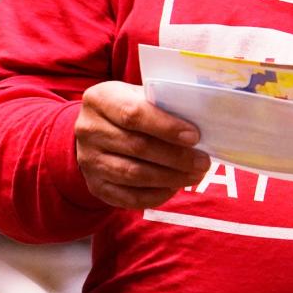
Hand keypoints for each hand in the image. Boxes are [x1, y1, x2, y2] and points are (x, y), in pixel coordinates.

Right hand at [75, 81, 210, 209]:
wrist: (96, 130)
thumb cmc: (128, 109)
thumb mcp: (137, 96)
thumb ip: (161, 104)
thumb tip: (199, 120)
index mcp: (100, 99)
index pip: (134, 114)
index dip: (166, 127)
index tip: (194, 136)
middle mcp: (89, 130)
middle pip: (137, 147)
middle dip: (176, 157)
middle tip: (202, 161)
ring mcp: (89, 161)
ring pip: (134, 175)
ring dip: (170, 177)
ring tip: (195, 174)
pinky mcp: (96, 186)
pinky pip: (129, 197)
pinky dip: (156, 195)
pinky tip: (175, 186)